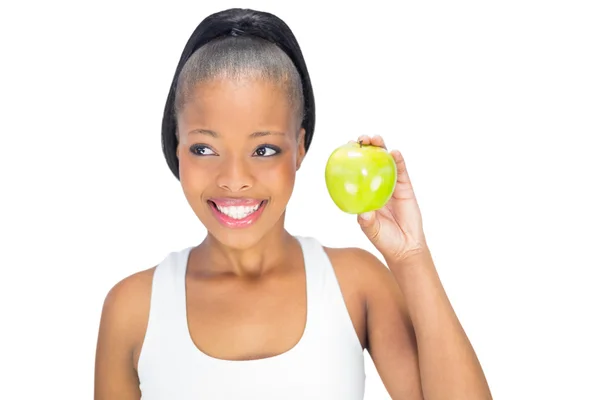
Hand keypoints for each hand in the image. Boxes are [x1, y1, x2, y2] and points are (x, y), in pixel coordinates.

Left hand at [354, 135, 427, 261]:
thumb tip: (364, 213)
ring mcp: (391, 185)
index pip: (356, 171)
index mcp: (364, 194)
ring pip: (386, 162)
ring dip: (381, 148)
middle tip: (361, 139)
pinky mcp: (405, 187)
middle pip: (370, 162)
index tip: (345, 147)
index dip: (351, 158)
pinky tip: (395, 152)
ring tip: (376, 139)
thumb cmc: (384, 239)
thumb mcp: (371, 230)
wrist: (405, 247)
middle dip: (365, 147)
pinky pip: (401, 171)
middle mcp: (376, 186)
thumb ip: (367, 221)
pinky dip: (398, 161)